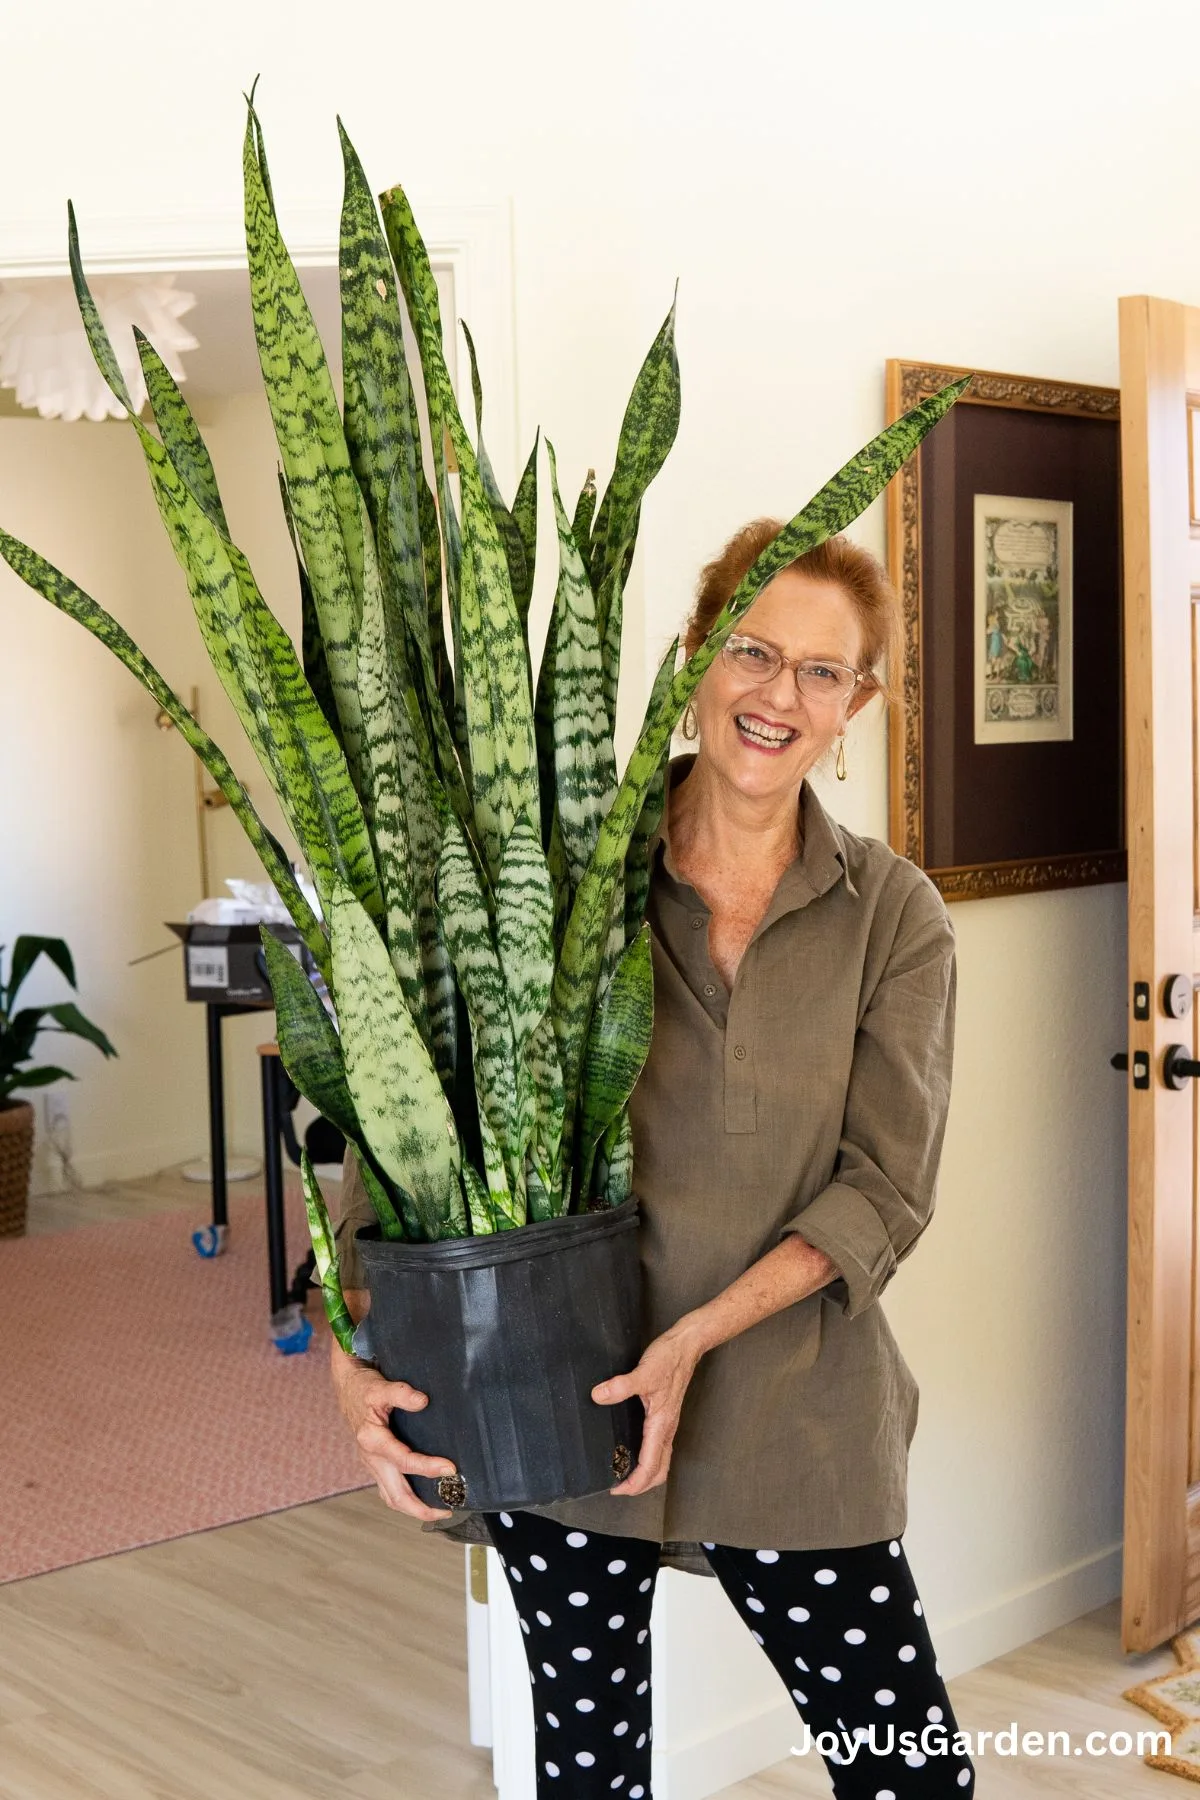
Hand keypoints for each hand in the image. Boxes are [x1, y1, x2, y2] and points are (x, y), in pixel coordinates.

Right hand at [331, 1344, 457, 1521]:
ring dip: (414, 1508)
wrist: (349, 1390)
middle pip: (395, 1495)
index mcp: (372, 1439)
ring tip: (439, 1510)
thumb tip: (422, 1401)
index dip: (427, 1467)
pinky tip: (423, 1497)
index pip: (403, 1461)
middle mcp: (371, 1458)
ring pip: (391, 1497)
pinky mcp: (376, 1465)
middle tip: (447, 1511)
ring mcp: (373, 1464)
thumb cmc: (364, 1389)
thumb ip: (401, 1393)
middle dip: (421, 1508)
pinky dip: (406, 1499)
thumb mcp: (381, 1386)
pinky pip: (390, 1489)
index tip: (450, 1468)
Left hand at [591, 1323, 701, 1496]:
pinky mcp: (665, 1415)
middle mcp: (666, 1429)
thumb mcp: (644, 1372)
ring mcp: (667, 1423)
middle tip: (618, 1486)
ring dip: (645, 1474)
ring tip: (623, 1473)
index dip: (634, 1482)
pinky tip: (631, 1449)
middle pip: (659, 1471)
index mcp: (661, 1425)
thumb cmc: (669, 1359)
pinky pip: (658, 1446)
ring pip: (660, 1460)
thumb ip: (621, 1385)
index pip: (650, 1466)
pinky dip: (646, 1458)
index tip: (615, 1488)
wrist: (686, 1346)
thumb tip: (598, 1396)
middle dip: (640, 1485)